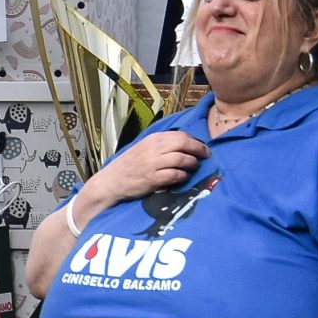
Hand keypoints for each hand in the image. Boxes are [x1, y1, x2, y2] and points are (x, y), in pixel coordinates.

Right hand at [83, 130, 207, 207]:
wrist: (111, 182)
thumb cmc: (129, 166)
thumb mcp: (143, 148)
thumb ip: (161, 145)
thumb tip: (184, 144)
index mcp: (152, 139)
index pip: (180, 135)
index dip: (195, 141)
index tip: (201, 147)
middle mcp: (153, 149)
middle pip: (184, 144)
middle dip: (199, 150)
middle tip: (206, 156)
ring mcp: (153, 164)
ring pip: (182, 159)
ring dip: (192, 164)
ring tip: (195, 167)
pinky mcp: (152, 179)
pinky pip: (175, 175)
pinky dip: (183, 176)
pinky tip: (184, 177)